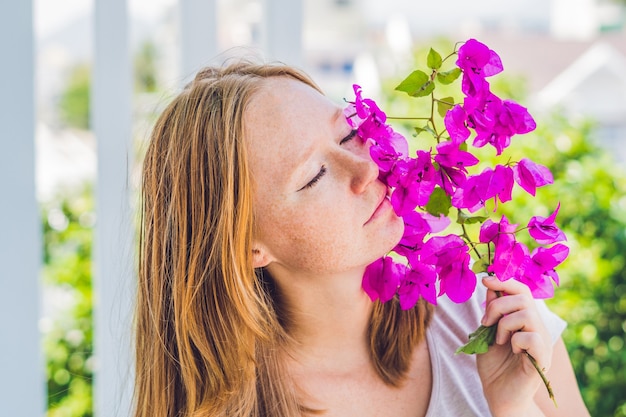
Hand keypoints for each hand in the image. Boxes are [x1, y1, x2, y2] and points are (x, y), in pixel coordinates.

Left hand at [477, 275, 551, 416]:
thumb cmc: (494, 366)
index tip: (485, 279)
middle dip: (498, 305)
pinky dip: (516, 341)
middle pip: (523, 297)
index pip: (521, 291)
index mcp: (525, 320)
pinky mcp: (543, 358)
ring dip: (504, 324)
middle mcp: (537, 327)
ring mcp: (542, 342)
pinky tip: (512, 351)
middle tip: (486, 322)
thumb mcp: (487, 333)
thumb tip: (490, 286)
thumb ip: (491, 312)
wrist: (499, 395)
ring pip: (527, 314)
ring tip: (499, 340)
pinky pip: (532, 337)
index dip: (505, 281)